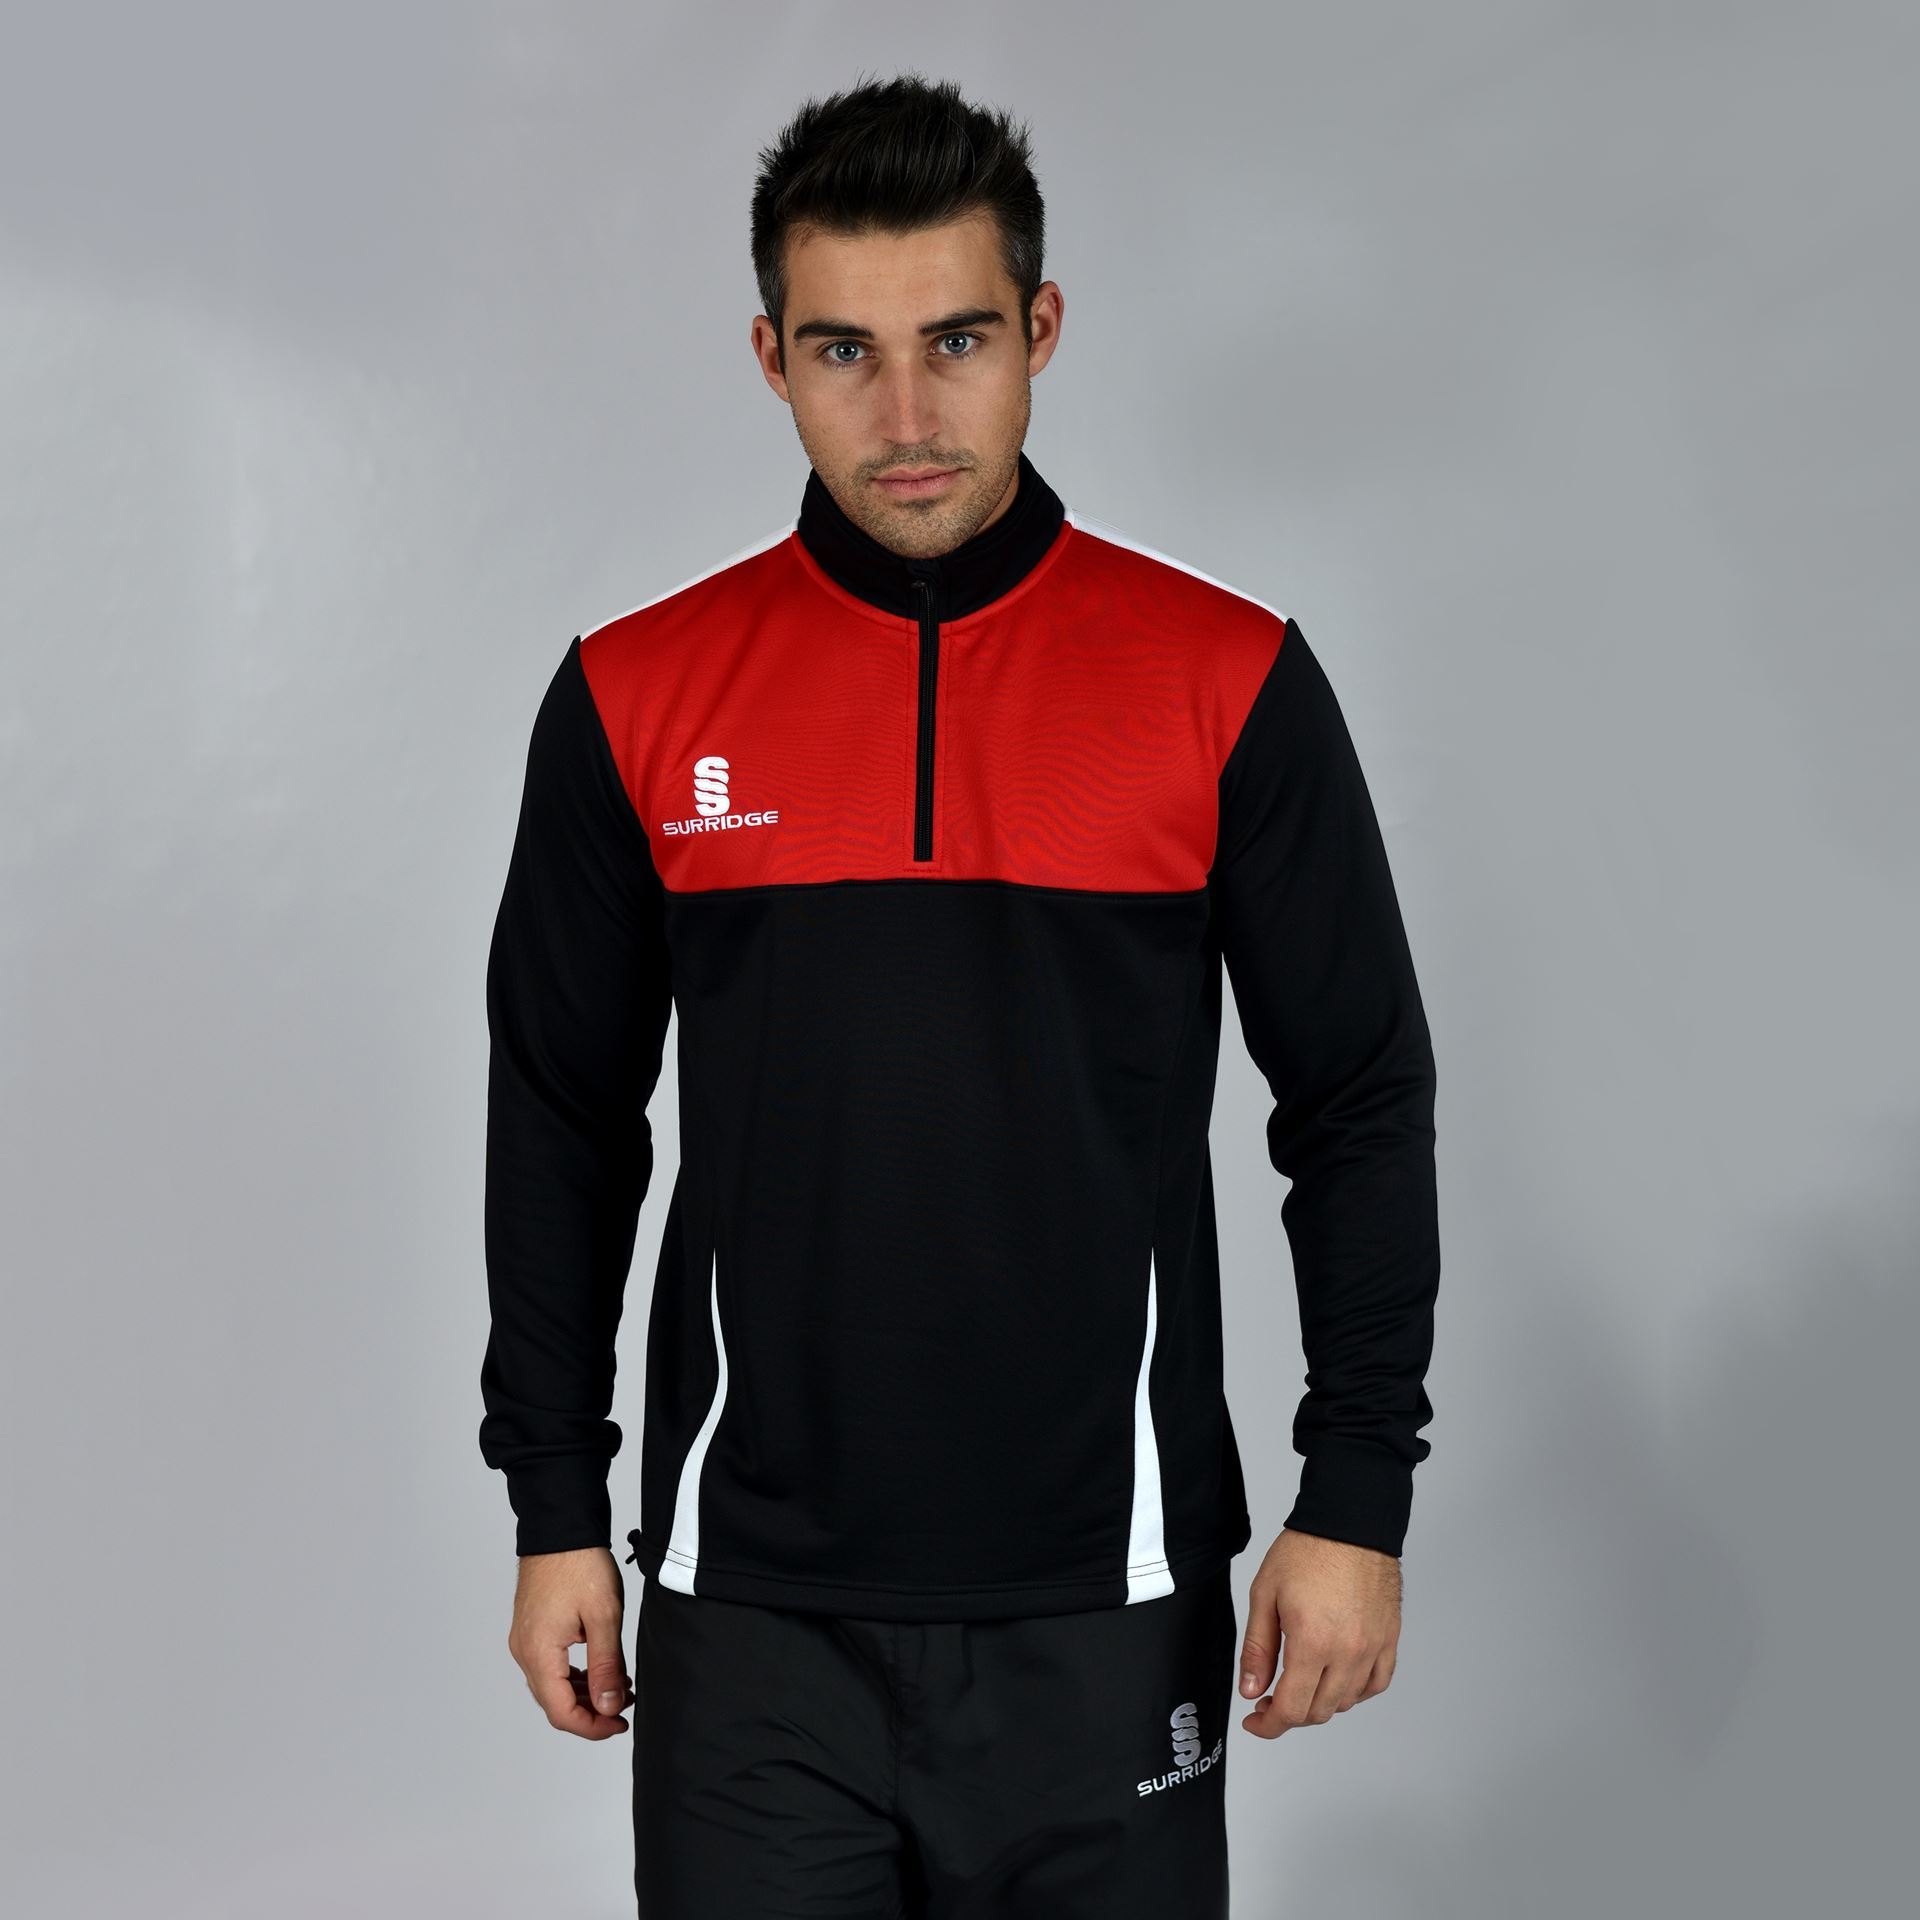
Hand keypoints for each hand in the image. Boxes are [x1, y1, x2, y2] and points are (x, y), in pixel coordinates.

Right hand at [506, 1545, 631, 1738]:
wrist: (561, 1528)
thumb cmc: (580, 1564)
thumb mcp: (604, 1616)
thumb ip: (606, 1665)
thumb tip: (608, 1707)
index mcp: (538, 1653)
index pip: (561, 1712)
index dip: (592, 1727)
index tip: (620, 1723)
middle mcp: (524, 1652)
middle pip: (555, 1703)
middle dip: (592, 1711)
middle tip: (625, 1705)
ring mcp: (525, 1640)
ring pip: (552, 1686)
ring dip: (584, 1693)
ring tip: (619, 1687)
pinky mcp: (531, 1630)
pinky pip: (550, 1667)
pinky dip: (574, 1676)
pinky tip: (600, 1669)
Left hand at [1236, 1528, 1400, 1738]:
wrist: (1350, 1522)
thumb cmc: (1308, 1550)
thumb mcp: (1265, 1594)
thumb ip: (1257, 1648)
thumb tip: (1251, 1689)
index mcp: (1313, 1642)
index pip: (1292, 1709)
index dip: (1269, 1725)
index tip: (1255, 1721)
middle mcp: (1348, 1652)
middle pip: (1318, 1711)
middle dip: (1289, 1714)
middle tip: (1269, 1698)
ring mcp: (1373, 1648)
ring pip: (1346, 1702)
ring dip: (1320, 1703)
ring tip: (1300, 1683)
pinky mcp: (1389, 1639)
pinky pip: (1376, 1684)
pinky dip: (1355, 1692)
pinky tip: (1337, 1680)